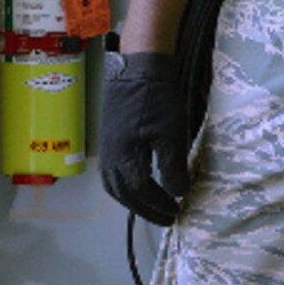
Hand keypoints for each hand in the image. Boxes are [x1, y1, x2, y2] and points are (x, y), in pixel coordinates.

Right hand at [100, 35, 190, 225]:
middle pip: (124, 194)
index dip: (158, 206)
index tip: (176, 213)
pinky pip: (113, 172)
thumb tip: (177, 193)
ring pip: (115, 185)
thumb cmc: (157, 98)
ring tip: (152, 207)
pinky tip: (138, 183)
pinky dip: (126, 185)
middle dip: (146, 209)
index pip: (140, 193)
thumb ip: (173, 167)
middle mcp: (109, 157)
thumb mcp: (171, 133)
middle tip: (166, 218)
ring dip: (133, 200)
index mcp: (123, 158)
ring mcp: (106, 148)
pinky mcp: (109, 138)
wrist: (139, 67)